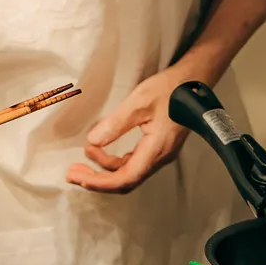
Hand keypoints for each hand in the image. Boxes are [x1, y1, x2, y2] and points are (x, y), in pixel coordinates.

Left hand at [67, 62, 211, 194]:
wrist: (193, 82)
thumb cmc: (170, 89)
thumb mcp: (139, 101)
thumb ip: (116, 123)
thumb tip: (93, 141)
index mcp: (156, 149)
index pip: (125, 178)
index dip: (100, 182)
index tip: (79, 178)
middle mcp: (159, 157)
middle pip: (126, 181)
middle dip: (97, 180)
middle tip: (72, 174)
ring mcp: (159, 153)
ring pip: (128, 172)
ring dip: (103, 170)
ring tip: (82, 160)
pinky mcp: (157, 147)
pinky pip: (133, 163)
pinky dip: (113, 161)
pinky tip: (100, 151)